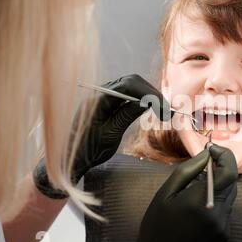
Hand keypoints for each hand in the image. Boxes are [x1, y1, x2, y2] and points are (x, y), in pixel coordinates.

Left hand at [34, 74, 169, 197]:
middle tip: (167, 111)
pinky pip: (127, 95)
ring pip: (131, 87)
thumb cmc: (89, 150)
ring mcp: (104, 97)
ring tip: (163, 111)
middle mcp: (100, 93)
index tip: (164, 108)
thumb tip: (146, 102)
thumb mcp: (111, 134)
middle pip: (132, 82)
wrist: (73, 159)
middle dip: (152, 93)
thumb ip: (126, 115)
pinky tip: (151, 109)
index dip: (149, 94)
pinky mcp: (108, 103)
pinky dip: (141, 100)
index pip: (129, 85)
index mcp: (98, 99)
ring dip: (149, 96)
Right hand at [129, 144, 238, 241]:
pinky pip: (227, 208)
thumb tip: (206, 154)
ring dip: (219, 185)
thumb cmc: (158, 224)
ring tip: (197, 189)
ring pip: (230, 194)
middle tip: (202, 168)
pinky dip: (217, 200)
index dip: (225, 156)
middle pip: (231, 181)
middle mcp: (217, 213)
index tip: (212, 150)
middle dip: (220, 169)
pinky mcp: (225, 233)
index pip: (229, 172)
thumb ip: (188, 170)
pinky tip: (200, 206)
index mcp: (200, 201)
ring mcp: (223, 225)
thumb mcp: (165, 193)